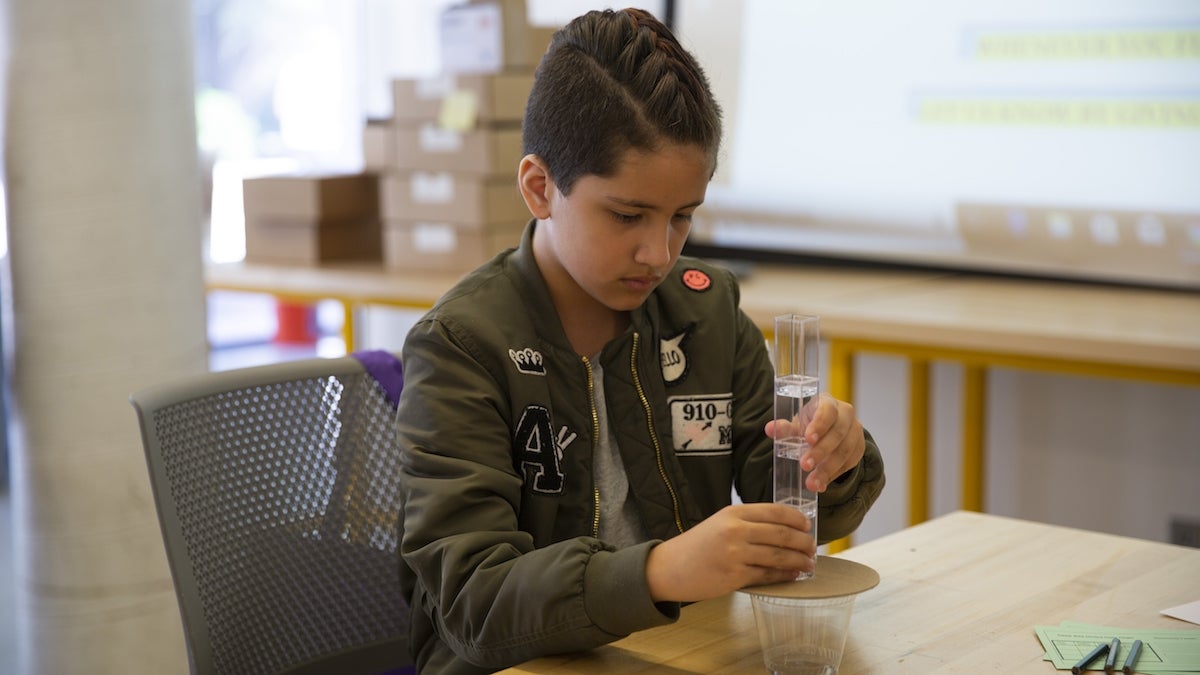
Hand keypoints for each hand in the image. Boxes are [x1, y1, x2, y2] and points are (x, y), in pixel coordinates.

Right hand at [645, 503, 814, 602]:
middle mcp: (735, 530)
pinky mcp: (734, 576)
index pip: (774, 511)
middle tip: (812, 548)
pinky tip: (792, 575)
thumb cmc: (698, 546)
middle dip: (802, 542)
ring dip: (798, 561)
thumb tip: (784, 529)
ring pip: (778, 556)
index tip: (807, 526)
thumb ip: (748, 523)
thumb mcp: (720, 523)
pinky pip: (767, 575)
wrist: (670, 568)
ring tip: (808, 563)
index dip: (796, 519)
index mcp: (733, 513)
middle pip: (781, 534)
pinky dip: (784, 576)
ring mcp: (735, 554)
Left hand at [765, 394, 864, 492]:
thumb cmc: (810, 423)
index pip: (828, 411)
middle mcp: (846, 416)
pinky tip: (821, 484)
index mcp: (829, 404)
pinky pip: (848, 464)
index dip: (819, 425)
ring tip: (812, 483)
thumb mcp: (797, 424)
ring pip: (845, 451)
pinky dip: (833, 475)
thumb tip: (770, 429)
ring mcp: (855, 432)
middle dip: (821, 451)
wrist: (829, 429)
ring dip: (827, 469)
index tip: (808, 439)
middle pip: (838, 433)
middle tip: (805, 466)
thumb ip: (784, 428)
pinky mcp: (858, 449)